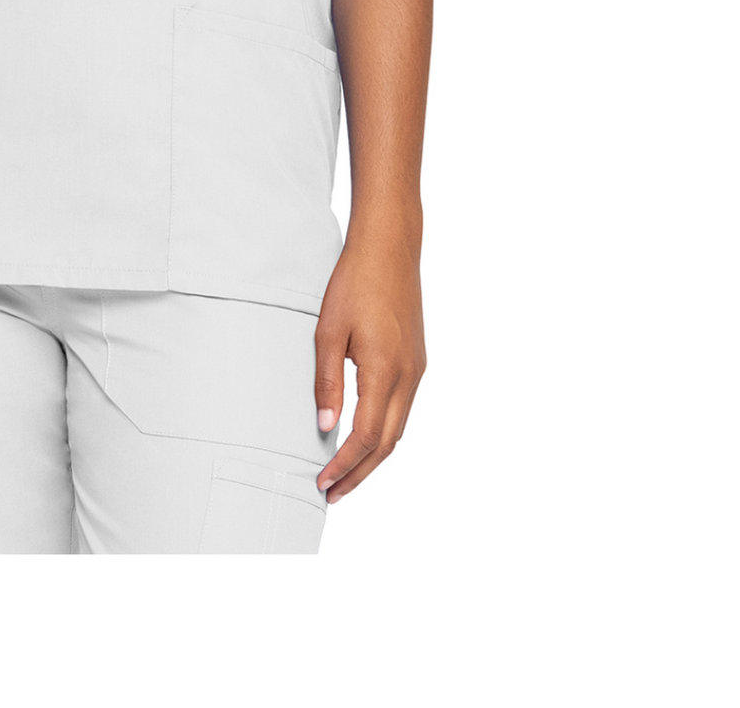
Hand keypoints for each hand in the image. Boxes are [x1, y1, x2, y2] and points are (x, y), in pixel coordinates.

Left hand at [313, 227, 426, 502]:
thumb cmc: (355, 281)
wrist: (390, 246)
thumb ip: (327, 382)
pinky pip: (403, 409)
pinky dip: (384, 432)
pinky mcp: (417, 360)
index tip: (322, 482)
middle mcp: (409, 376)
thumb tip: (326, 429)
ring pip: (398, 429)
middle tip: (332, 492)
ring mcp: (417, 369)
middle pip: (386, 443)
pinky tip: (365, 435)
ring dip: (373, 456)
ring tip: (345, 473)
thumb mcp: (329, 330)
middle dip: (360, 473)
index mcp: (385, 370)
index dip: (344, 466)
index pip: (365, 437)